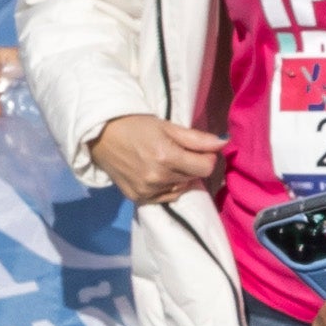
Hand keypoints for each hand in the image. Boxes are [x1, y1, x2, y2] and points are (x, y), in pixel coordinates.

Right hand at [87, 111, 228, 205]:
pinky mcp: (138, 198)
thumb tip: (224, 143)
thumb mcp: (169, 127)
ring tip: (166, 162)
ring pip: (181, 188)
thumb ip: (198, 139)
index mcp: (166, 157)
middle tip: (178, 152)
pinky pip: (167, 197)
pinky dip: (169, 188)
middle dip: (192, 165)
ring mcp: (146, 191)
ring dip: (181, 177)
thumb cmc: (136, 127)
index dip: (208, 158)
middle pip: (194, 177)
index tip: (200, 150)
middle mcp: (157, 178)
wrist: (101, 136)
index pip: (206, 168)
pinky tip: (159, 174)